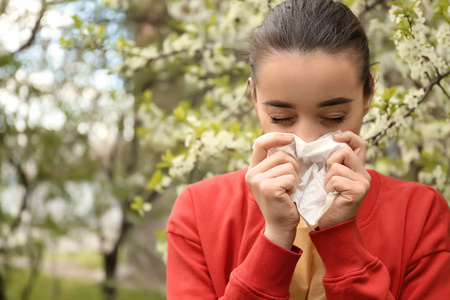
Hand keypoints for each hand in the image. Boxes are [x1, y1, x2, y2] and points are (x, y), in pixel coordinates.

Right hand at [245, 133, 300, 248]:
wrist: (280, 225)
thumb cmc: (283, 200)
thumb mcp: (275, 177)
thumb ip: (276, 162)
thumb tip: (290, 140)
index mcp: (253, 169)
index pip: (261, 143)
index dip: (277, 137)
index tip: (291, 138)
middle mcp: (252, 173)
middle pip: (282, 155)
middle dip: (293, 166)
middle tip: (289, 183)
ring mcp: (259, 181)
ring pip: (288, 165)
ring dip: (295, 178)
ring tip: (289, 190)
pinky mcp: (269, 188)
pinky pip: (291, 177)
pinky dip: (295, 186)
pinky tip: (289, 195)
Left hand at [318, 131, 370, 229]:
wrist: (332, 224)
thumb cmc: (326, 200)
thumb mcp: (329, 177)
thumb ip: (332, 163)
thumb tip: (322, 144)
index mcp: (357, 168)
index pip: (359, 143)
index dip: (347, 136)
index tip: (334, 137)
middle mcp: (364, 173)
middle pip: (345, 151)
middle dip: (330, 161)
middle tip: (327, 177)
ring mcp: (363, 182)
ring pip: (336, 166)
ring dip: (326, 178)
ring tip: (329, 189)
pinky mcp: (358, 191)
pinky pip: (336, 179)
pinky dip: (328, 186)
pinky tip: (331, 195)